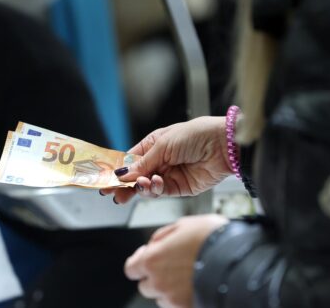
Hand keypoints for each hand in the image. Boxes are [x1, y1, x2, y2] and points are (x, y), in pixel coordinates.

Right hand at [102, 117, 231, 203]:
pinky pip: (161, 192)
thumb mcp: (163, 145)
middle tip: (113, 193)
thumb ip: (143, 163)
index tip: (106, 180)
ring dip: (141, 187)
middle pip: (135, 177)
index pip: (130, 160)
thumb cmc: (196, 135)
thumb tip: (123, 174)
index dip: (118, 171)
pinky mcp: (179, 188)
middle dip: (124, 185)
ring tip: (142, 184)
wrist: (224, 146)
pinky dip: (155, 189)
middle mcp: (159, 161)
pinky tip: (156, 183)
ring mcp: (168, 175)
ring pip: (146, 187)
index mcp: (153, 145)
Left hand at [125, 214, 227, 307]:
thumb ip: (162, 236)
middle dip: (155, 276)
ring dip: (170, 289)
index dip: (139, 262)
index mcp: (152, 260)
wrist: (241, 261)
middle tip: (173, 267)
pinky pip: (178, 305)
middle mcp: (159, 283)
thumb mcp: (184, 225)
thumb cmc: (214, 239)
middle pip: (145, 286)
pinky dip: (184, 297)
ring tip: (190, 276)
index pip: (131, 269)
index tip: (149, 257)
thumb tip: (154, 244)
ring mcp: (173, 299)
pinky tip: (197, 284)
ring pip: (163, 298)